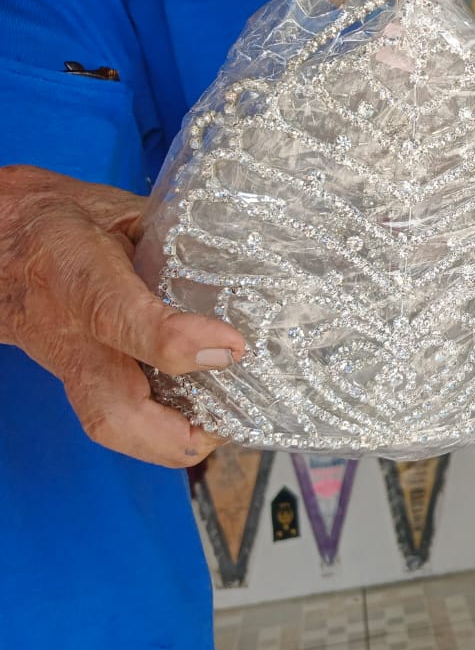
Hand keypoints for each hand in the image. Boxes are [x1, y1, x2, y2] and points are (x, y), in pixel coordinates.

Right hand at [0, 165, 243, 465]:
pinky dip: (158, 428)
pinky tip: (197, 415)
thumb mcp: (115, 208)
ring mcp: (66, 363)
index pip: (123, 320)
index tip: (232, 347)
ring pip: (109, 426)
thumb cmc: (59, 219)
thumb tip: (239, 263)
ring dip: (170, 441)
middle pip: (112, 410)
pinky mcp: (71, 377)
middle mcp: (69, 332)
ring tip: (222, 427)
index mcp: (79, 276)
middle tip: (228, 423)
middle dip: (177, 435)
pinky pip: (112, 418)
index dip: (180, 343)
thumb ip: (173, 235)